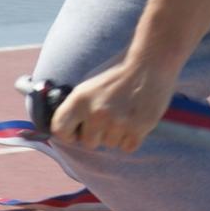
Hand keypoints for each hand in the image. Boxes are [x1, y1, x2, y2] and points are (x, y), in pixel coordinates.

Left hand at [48, 62, 175, 153]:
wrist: (149, 63)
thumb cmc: (118, 73)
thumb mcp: (89, 85)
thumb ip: (79, 106)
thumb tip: (71, 127)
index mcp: (79, 99)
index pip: (60, 129)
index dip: (68, 133)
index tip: (76, 131)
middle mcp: (96, 113)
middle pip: (88, 143)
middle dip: (96, 134)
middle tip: (107, 119)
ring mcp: (117, 123)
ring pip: (110, 144)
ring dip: (115, 134)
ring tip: (124, 114)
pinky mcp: (137, 129)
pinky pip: (127, 147)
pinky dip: (130, 138)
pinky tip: (133, 121)